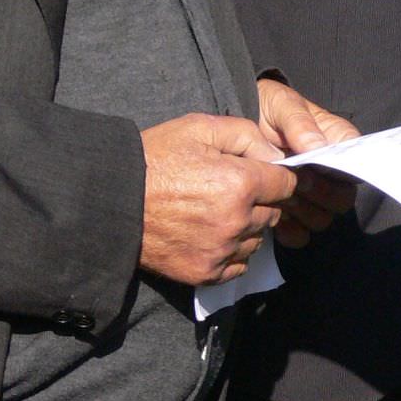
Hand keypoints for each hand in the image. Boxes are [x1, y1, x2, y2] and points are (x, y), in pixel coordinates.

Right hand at [138, 112, 298, 286]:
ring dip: (248, 226)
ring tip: (219, 211)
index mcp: (240, 183)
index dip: (279, 176)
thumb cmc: (156, 158)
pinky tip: (212, 233)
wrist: (113, 201)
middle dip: (262, 200)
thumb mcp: (201, 127)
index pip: (288, 183)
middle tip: (234, 189)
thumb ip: (248, 135)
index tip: (267, 174)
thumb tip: (278, 155)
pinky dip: (233, 251)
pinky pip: (239, 264)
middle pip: (274, 212)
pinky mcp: (205, 273)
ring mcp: (221, 250)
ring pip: (257, 239)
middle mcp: (236, 221)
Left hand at [255, 78, 359, 247]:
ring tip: (283, 201)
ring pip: (324, 217)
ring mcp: (309, 193)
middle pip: (343, 196)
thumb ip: (300, 124)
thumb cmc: (264, 107)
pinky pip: (301, 234)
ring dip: (305, 214)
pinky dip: (291, 232)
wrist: (233, 123)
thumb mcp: (282, 105)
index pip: (355, 162)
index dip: (342, 171)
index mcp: (334, 141)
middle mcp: (328, 171)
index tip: (316, 167)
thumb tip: (319, 148)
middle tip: (297, 184)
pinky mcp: (290, 213)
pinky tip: (275, 222)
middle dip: (322, 194)